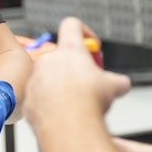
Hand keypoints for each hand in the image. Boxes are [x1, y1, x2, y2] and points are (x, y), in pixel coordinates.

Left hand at [24, 17, 130, 132]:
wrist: (68, 126)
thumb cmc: (88, 102)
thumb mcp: (114, 87)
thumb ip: (117, 81)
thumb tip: (122, 84)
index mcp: (70, 51)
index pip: (72, 25)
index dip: (84, 32)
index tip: (93, 46)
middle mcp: (49, 61)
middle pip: (62, 57)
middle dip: (76, 70)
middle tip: (89, 85)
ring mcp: (36, 79)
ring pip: (49, 78)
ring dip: (62, 87)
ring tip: (76, 104)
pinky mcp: (29, 98)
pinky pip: (40, 98)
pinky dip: (50, 104)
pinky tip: (63, 115)